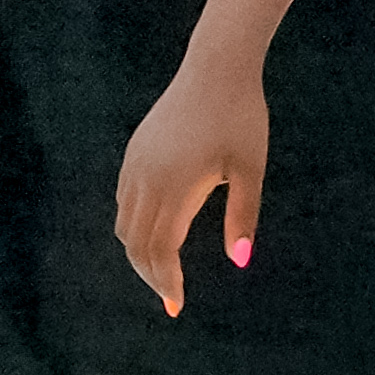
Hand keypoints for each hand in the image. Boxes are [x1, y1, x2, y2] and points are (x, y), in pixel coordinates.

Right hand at [115, 52, 269, 317]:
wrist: (216, 68)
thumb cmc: (242, 118)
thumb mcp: (250, 170)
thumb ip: (244, 216)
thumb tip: (240, 261)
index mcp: (173, 188)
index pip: (159, 249)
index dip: (165, 281)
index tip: (177, 306)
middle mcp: (144, 179)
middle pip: (136, 242)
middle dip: (151, 274)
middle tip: (171, 299)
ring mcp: (135, 164)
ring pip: (125, 222)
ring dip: (140, 251)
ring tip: (163, 272)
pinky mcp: (135, 152)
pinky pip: (124, 199)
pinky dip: (134, 225)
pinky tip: (156, 232)